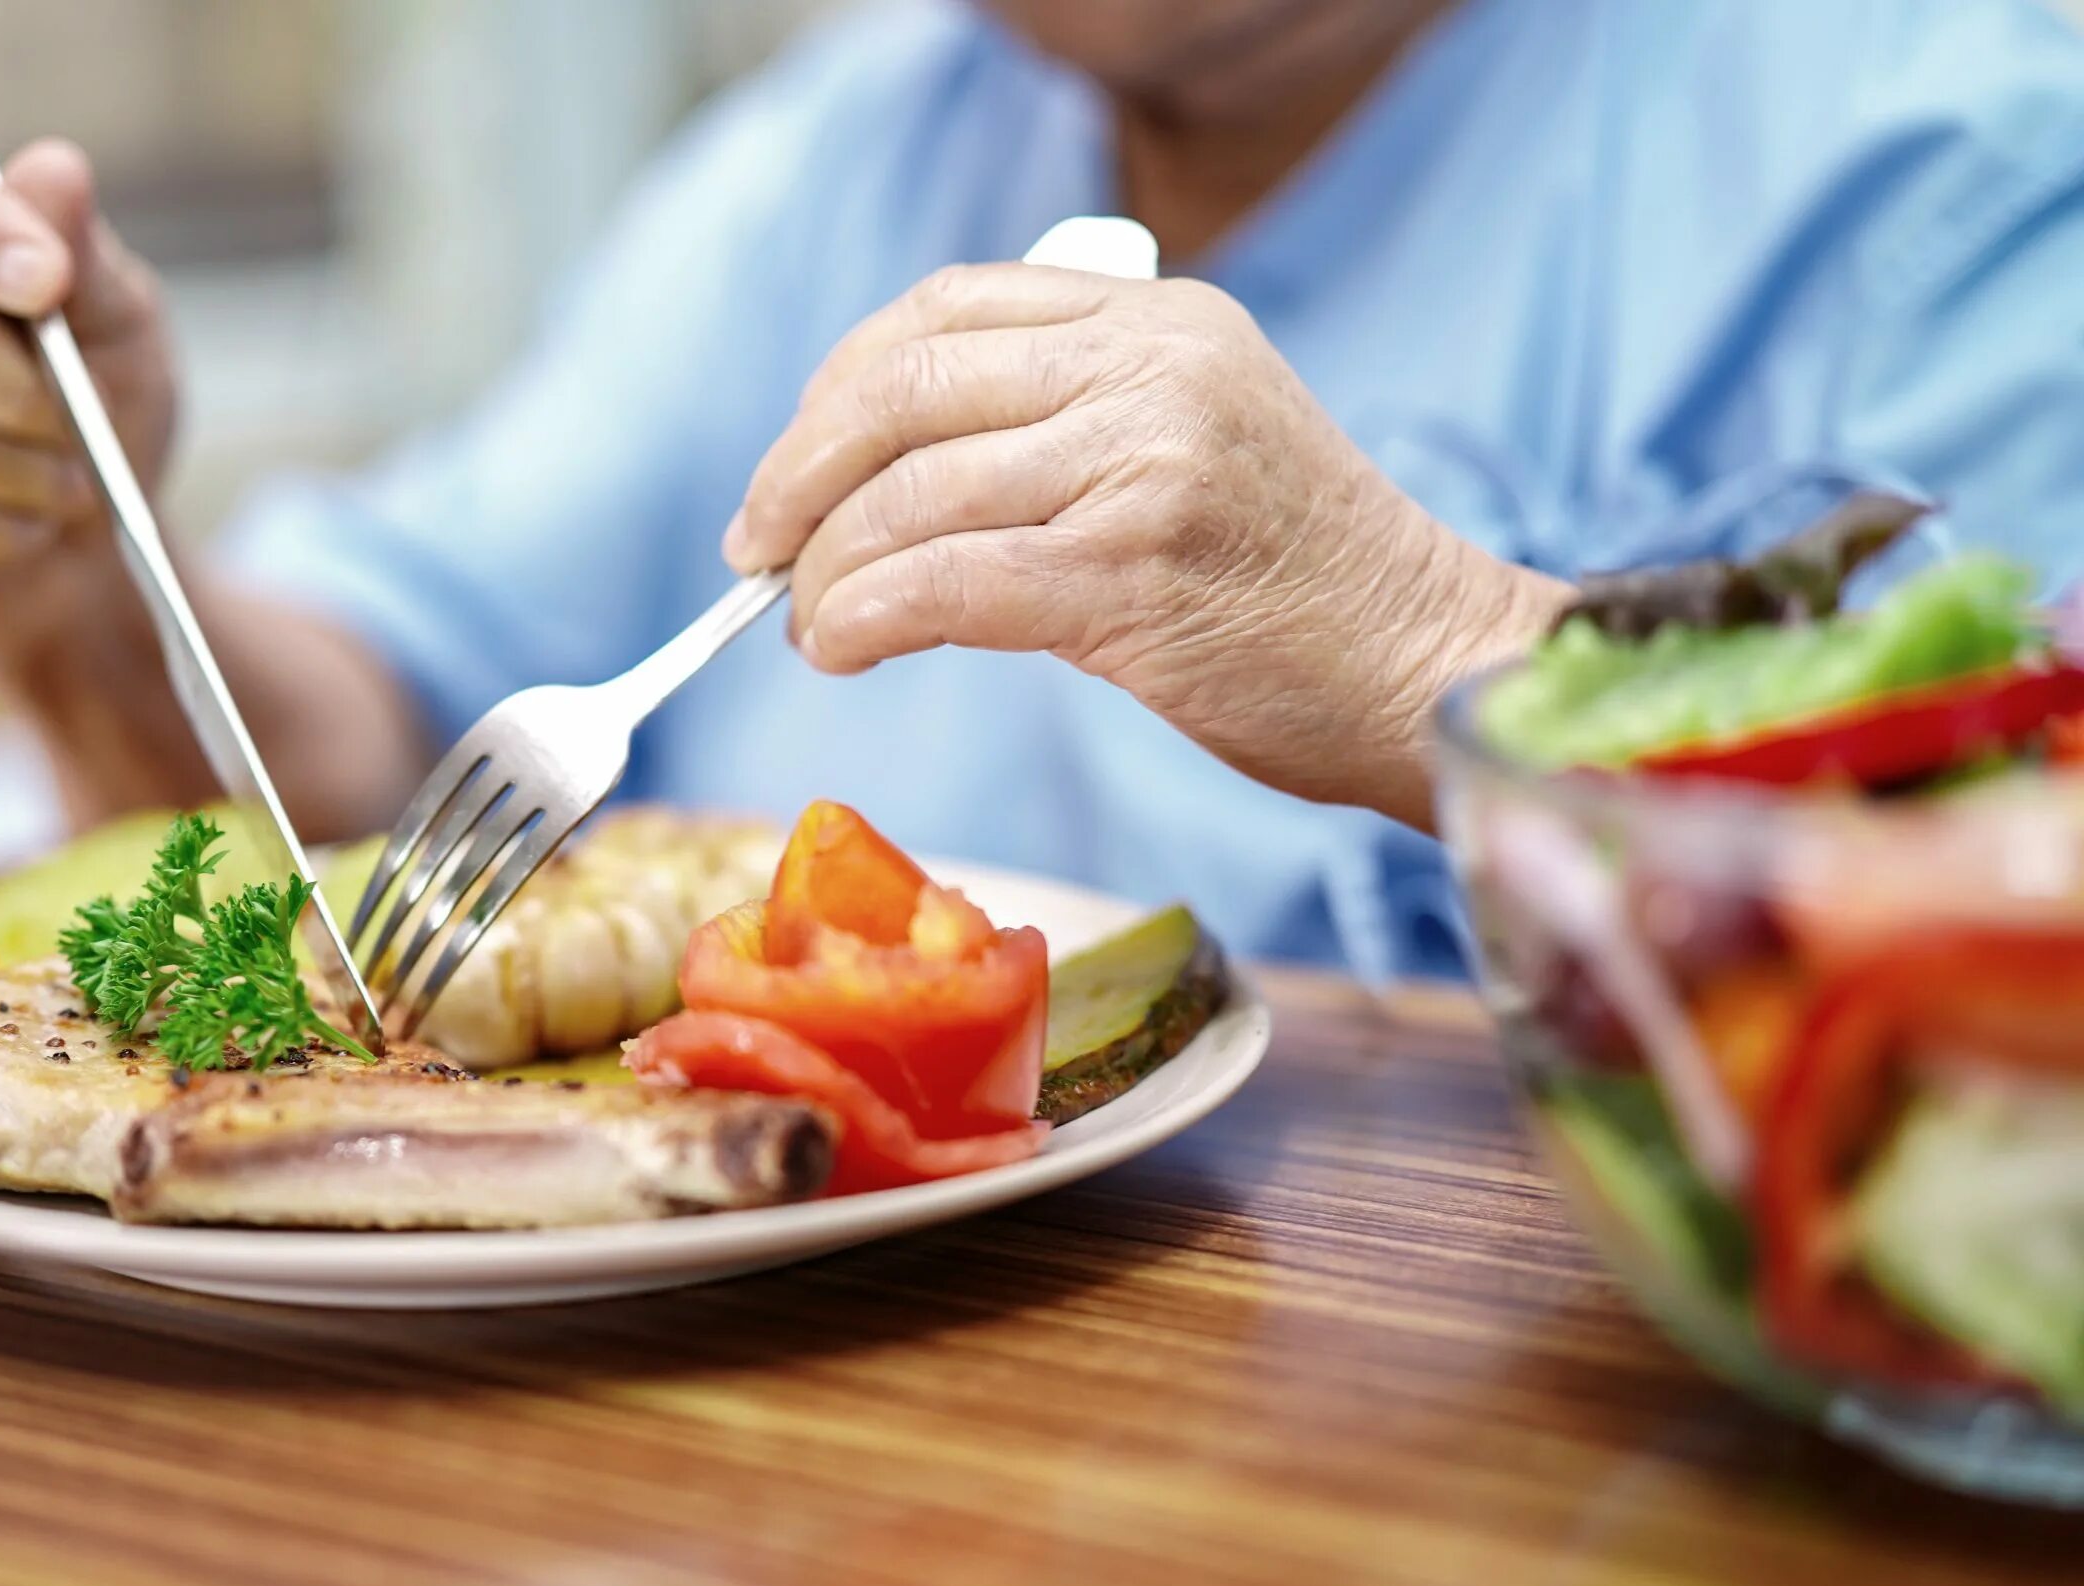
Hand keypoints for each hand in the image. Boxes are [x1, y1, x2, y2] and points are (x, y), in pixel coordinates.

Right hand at [0, 134, 176, 676]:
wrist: (96, 550)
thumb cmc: (100, 417)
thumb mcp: (122, 330)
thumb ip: (84, 256)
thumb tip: (56, 168)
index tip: (49, 280)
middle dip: (17, 388)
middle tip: (80, 425)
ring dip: (16, 470)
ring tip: (68, 487)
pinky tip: (22, 529)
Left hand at [723, 265, 1565, 826]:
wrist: (1432, 667)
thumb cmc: (1302, 586)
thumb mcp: (1195, 443)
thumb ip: (1064, 427)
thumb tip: (879, 485)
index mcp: (1157, 320)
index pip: (943, 313)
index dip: (837, 389)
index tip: (792, 470)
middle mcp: (1150, 368)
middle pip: (903, 388)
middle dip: (800, 473)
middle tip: (757, 550)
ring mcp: (1145, 462)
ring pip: (911, 493)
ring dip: (824, 569)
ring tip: (806, 624)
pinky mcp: (1134, 573)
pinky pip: (945, 582)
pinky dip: (864, 615)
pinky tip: (841, 648)